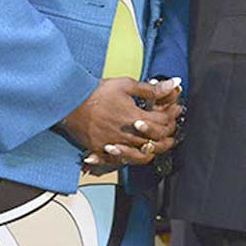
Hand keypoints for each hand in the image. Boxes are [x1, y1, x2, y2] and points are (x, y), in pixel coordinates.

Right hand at [61, 76, 184, 166]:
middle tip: (172, 128)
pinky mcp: (102, 150)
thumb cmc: (97, 92)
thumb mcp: (126, 85)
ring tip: (157, 142)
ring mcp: (114, 145)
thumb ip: (150, 89)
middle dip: (168, 134)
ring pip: (142, 155)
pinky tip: (136, 151)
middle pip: (156, 141)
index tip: (176, 109)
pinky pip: (121, 161)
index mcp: (135, 118)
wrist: (70, 103)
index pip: (163, 122)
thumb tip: (172, 84)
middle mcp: (127, 135)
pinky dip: (131, 158)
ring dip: (153, 149)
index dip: (172, 115)